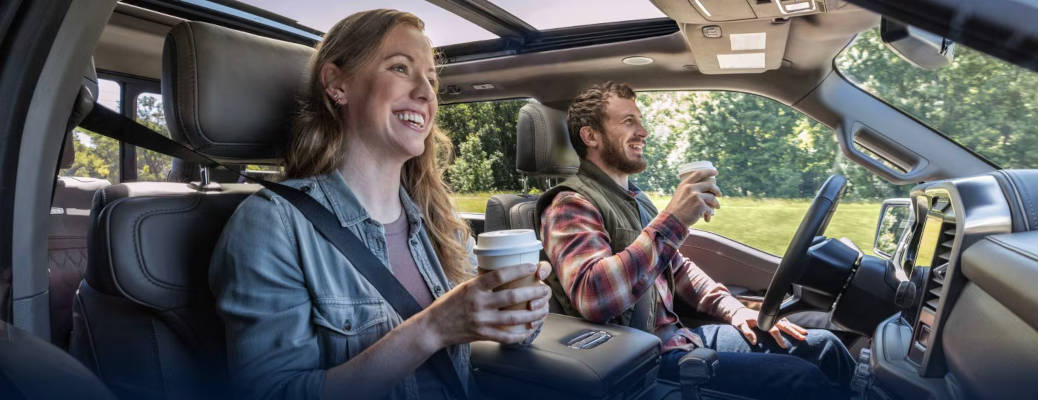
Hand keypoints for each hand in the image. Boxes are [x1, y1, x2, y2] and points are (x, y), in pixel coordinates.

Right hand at [421, 263, 550, 348]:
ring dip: (533, 314)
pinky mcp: (482, 335)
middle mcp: (479, 303)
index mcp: (474, 287)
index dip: (518, 269)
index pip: (499, 275)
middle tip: (545, 290)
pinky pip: (506, 336)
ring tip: (544, 310)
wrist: (434, 327)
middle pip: (512, 297)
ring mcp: (481, 320)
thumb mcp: (464, 287)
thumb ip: (482, 283)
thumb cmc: (449, 304)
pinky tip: (529, 330)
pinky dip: (520, 335)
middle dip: (533, 293)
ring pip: (514, 318)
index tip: (532, 266)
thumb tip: (504, 274)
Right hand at [662, 169, 721, 225]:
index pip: (698, 173)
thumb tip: (703, 191)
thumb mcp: (679, 195)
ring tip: (716, 208)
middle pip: (709, 185)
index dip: (708, 171)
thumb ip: (688, 191)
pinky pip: (710, 209)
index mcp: (684, 184)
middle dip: (717, 190)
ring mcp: (696, 196)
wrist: (672, 221)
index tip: (715, 172)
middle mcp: (690, 188)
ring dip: (715, 204)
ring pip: (712, 197)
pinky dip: (709, 214)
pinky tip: (707, 218)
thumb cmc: (676, 211)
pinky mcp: (700, 205)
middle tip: (719, 194)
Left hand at [729, 308, 807, 348]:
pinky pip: (783, 321)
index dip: (778, 338)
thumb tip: (754, 342)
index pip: (772, 329)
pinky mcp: (771, 318)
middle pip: (784, 324)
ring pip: (786, 322)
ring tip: (804, 333)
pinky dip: (790, 325)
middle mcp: (768, 317)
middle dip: (794, 331)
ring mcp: (771, 317)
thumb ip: (746, 332)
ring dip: (795, 328)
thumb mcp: (739, 325)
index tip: (784, 346)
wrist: (737, 311)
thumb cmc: (739, 319)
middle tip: (803, 337)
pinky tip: (796, 329)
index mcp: (761, 319)